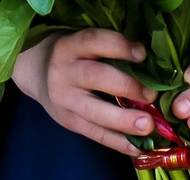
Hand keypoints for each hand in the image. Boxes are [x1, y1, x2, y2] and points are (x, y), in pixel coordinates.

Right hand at [12, 29, 155, 153]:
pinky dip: (118, 142)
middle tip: (152, 94)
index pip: (94, 41)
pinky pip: (94, 134)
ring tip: (148, 126)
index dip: (119, 46)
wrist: (36, 71)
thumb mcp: (83, 41)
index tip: (142, 53)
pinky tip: (138, 147)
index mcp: (70, 45)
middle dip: (126, 86)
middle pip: (95, 77)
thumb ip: (109, 48)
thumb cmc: (72, 52)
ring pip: (94, 111)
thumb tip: (153, 60)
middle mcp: (64, 71)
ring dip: (123, 120)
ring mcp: (65, 100)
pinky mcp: (68, 121)